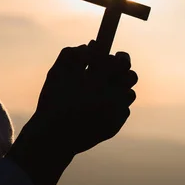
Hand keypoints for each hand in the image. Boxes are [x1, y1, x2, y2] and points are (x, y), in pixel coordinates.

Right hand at [6, 40, 137, 184]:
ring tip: (106, 89)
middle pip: (131, 76)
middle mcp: (111, 97)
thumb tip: (90, 45)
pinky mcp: (116, 126)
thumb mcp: (56, 73)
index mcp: (98, 81)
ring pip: (129, 93)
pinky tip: (101, 107)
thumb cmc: (53, 102)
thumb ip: (72, 54)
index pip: (121, 62)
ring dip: (120, 88)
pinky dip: (115, 106)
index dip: (119, 56)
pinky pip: (123, 110)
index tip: (115, 54)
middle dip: (124, 70)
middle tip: (114, 69)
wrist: (53, 139)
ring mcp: (115, 113)